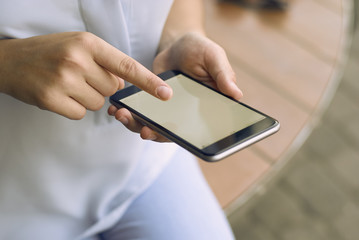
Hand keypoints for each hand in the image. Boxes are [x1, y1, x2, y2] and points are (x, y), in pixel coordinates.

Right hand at [0, 32, 171, 118]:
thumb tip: (125, 85)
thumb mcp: (79, 45)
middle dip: (102, 86)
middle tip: (81, 76)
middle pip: (113, 89)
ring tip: (68, 84)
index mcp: (88, 43)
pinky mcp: (51, 99)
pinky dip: (73, 108)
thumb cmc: (51, 52)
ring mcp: (63, 79)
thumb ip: (105, 61)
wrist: (10, 61)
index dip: (148, 82)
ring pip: (98, 103)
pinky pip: (80, 113)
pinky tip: (59, 95)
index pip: (126, 66)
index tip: (165, 94)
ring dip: (87, 98)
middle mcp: (77, 59)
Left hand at [108, 32, 242, 141]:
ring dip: (136, 124)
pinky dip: (129, 113)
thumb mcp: (214, 57)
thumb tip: (237, 94)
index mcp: (205, 109)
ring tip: (122, 115)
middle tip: (142, 129)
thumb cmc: (200, 50)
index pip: (194, 131)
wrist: (178, 43)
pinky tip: (117, 108)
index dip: (178, 137)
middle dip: (153, 133)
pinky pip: (141, 114)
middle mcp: (186, 115)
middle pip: (169, 132)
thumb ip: (224, 74)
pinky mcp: (152, 104)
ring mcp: (167, 111)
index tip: (160, 134)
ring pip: (152, 126)